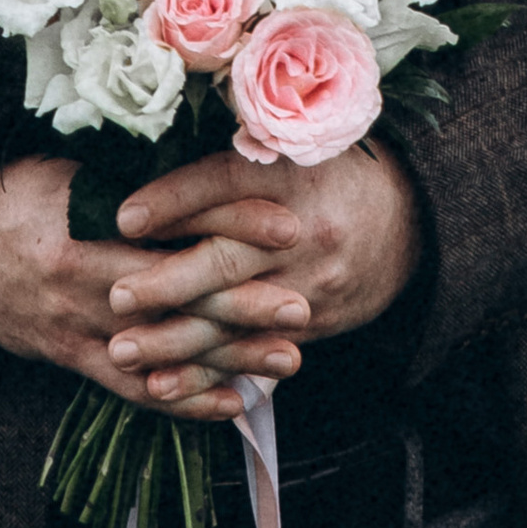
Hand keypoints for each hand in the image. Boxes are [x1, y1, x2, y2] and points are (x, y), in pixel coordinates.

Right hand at [0, 155, 311, 419]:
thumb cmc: (19, 193)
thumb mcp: (69, 169)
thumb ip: (132, 177)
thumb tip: (208, 159)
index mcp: (86, 221)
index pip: (173, 225)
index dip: (233, 225)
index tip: (287, 226)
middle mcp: (83, 278)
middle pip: (174, 294)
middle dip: (242, 303)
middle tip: (301, 307)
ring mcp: (75, 325)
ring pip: (160, 348)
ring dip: (225, 357)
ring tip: (285, 361)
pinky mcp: (68, 357)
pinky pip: (129, 388)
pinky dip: (182, 399)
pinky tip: (229, 404)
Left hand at [113, 143, 422, 397]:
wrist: (411, 221)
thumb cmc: (327, 170)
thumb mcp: (293, 141)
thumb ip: (232, 147)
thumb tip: (146, 151)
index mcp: (292, 172)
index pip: (228, 182)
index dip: (176, 199)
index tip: (124, 216)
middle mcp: (302, 230)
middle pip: (229, 258)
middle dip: (168, 282)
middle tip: (116, 298)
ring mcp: (309, 283)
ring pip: (234, 317)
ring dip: (176, 340)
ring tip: (122, 351)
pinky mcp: (312, 322)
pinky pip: (252, 352)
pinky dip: (206, 373)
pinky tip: (164, 386)